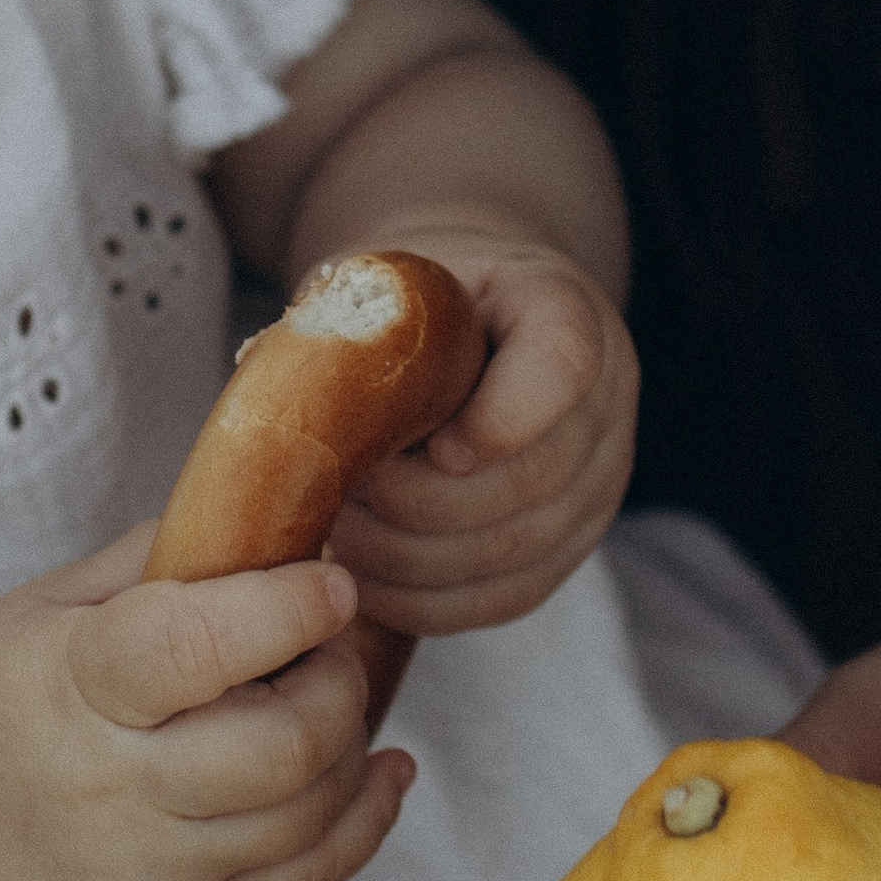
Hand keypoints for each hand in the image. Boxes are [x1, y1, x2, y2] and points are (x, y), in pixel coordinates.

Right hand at [0, 523, 409, 880]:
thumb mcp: (38, 610)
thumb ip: (150, 561)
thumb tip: (267, 512)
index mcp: (68, 687)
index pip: (191, 650)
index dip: (283, 611)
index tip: (331, 585)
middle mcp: (110, 790)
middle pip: (281, 747)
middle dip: (336, 682)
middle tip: (328, 648)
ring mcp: (149, 871)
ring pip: (308, 818)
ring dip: (351, 748)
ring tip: (330, 704)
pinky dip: (362, 823)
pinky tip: (377, 773)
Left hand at [324, 234, 637, 636]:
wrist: (466, 331)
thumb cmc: (412, 307)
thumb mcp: (390, 279)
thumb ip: (354, 314)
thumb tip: (275, 372)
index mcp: (563, 308)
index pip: (561, 362)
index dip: (499, 418)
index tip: (429, 445)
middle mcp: (604, 401)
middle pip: (530, 480)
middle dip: (418, 503)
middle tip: (340, 498)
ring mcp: (596, 487)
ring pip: (511, 552)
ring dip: (409, 557)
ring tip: (337, 536)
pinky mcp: (564, 553)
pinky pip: (499, 599)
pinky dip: (424, 601)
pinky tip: (361, 582)